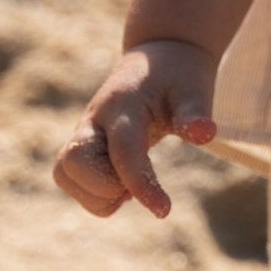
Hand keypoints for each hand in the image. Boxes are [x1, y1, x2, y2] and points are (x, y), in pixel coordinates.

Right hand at [55, 38, 220, 220]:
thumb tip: (206, 134)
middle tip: (135, 188)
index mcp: (124, 106)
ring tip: (128, 188)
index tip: (164, 211)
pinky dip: (91, 193)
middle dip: (105, 189)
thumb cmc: (178, 78)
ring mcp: (84, 131)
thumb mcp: (193, 91)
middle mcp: (95, 119)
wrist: (158, 58)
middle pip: (73, 162)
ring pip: (64, 173)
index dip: (139, 185)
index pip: (123, 152)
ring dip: (95, 194)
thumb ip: (195, 113)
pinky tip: (121, 186)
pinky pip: (68, 177)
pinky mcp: (82, 144)